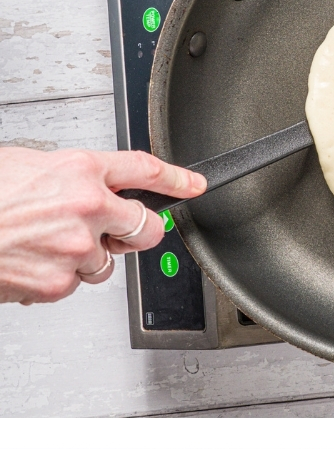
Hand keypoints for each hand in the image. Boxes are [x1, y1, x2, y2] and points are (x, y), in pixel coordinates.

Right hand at [0, 147, 206, 304]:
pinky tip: (30, 260)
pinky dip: (58, 276)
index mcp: (77, 169)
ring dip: (85, 257)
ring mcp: (77, 249)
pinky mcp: (62, 283)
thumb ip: (68, 177)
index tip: (193, 184)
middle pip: (146, 227)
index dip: (176, 178)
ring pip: (107, 262)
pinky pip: (77, 283)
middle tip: (117, 231)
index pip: (143, 170)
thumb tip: (88, 186)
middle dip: (137, 231)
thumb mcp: (25, 165)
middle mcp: (86, 207)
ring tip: (43, 242)